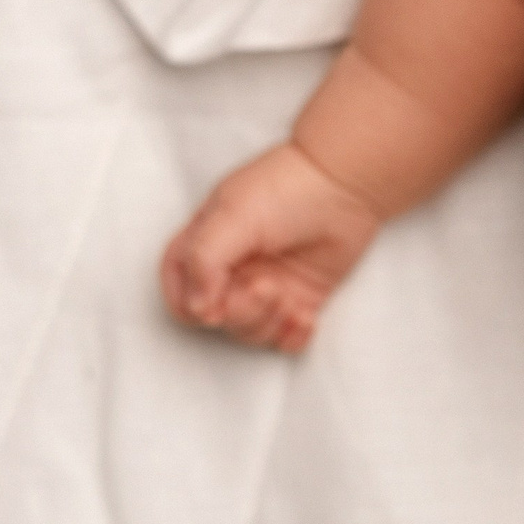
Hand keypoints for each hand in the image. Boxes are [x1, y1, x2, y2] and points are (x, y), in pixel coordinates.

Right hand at [159, 142, 381, 354]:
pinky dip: (292, 338)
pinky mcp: (299, 299)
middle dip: (239, 314)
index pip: (179, 293)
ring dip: (267, 325)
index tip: (216, 305)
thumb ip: (205, 260)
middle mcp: (232, 271)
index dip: (192, 307)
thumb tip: (198, 309)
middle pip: (216, 319)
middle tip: (266, 289)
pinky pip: (285, 339)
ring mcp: (266, 287)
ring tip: (288, 298)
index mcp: (204, 247)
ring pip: (249, 332)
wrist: (344, 184)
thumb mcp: (232, 216)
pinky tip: (304, 317)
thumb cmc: (285, 190)